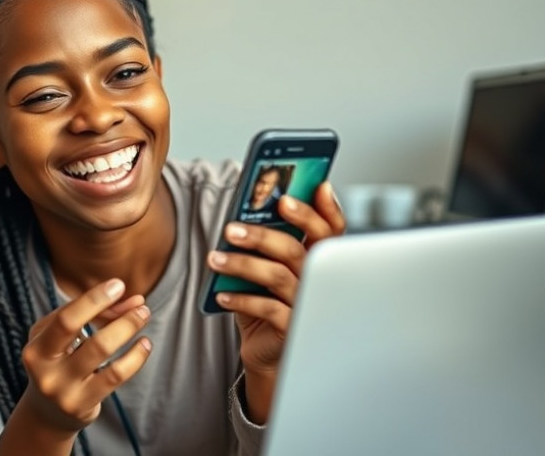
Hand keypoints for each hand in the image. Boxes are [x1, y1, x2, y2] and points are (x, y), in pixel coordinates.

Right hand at [18, 279, 151, 434]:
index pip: (65, 318)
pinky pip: (115, 375)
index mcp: (36, 347)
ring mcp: (62, 389)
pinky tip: (144, 344)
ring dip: (127, 327)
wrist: (49, 415)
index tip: (117, 285)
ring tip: (144, 316)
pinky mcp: (82, 404)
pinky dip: (135, 356)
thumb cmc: (60, 364)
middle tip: (141, 304)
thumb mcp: (64, 340)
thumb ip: (92, 316)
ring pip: (101, 349)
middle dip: (111, 311)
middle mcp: (44, 369)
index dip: (93, 299)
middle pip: (80, 331)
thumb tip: (133, 301)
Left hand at [206, 182, 343, 420]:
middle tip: (232, 229)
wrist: (268, 350)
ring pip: (277, 276)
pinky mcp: (292, 328)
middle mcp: (317, 280)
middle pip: (297, 249)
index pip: (330, 229)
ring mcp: (307, 304)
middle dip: (263, 235)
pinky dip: (242, 299)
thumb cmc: (270, 302)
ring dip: (242, 264)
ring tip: (214, 258)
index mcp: (318, 258)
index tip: (295, 195)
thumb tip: (242, 217)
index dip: (321, 209)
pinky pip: (267, 308)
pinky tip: (222, 294)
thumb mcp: (268, 268)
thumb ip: (266, 244)